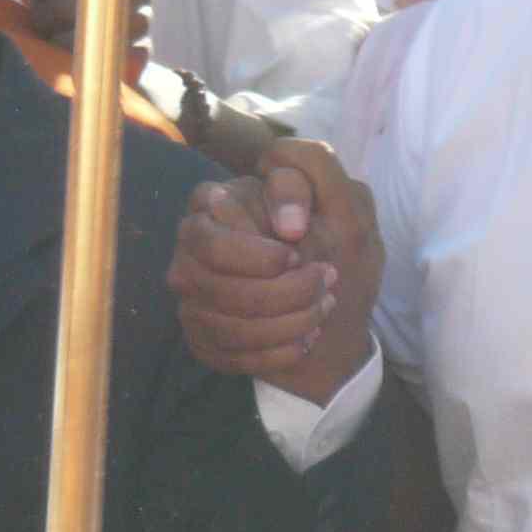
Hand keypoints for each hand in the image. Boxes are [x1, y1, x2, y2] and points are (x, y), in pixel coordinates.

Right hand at [169, 141, 380, 403]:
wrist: (339, 312)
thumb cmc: (335, 248)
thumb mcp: (340, 204)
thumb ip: (313, 176)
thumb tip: (287, 225)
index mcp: (212, 204)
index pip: (210, 238)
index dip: (256, 255)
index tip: (298, 255)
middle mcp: (191, 252)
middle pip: (215, 286)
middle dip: (279, 294)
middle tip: (324, 284)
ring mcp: (191, 298)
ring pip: (225, 325)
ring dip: (285, 323)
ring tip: (322, 311)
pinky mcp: (202, 339)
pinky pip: (229, 355)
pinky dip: (277, 353)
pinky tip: (306, 341)